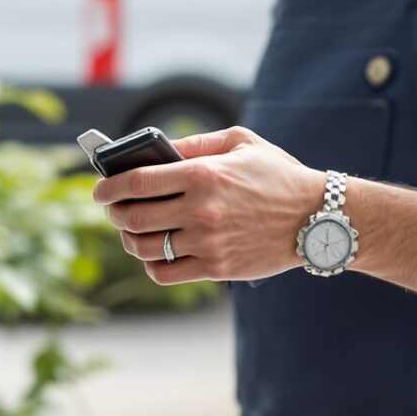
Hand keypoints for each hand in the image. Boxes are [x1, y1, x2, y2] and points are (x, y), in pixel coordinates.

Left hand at [91, 127, 323, 283]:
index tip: (99, 189)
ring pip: (145, 248)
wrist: (317, 217)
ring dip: (128, 239)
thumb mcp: (239, 143)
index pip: (137, 181)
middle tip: (113, 209)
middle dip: (114, 213)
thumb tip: (156, 148)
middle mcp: (201, 210)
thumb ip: (194, 143)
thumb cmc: (277, 175)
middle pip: (134, 217)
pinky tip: (154, 254)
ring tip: (131, 231)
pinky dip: (151, 264)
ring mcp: (209, 242)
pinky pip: (166, 273)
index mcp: (203, 174)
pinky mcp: (217, 268)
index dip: (109, 186)